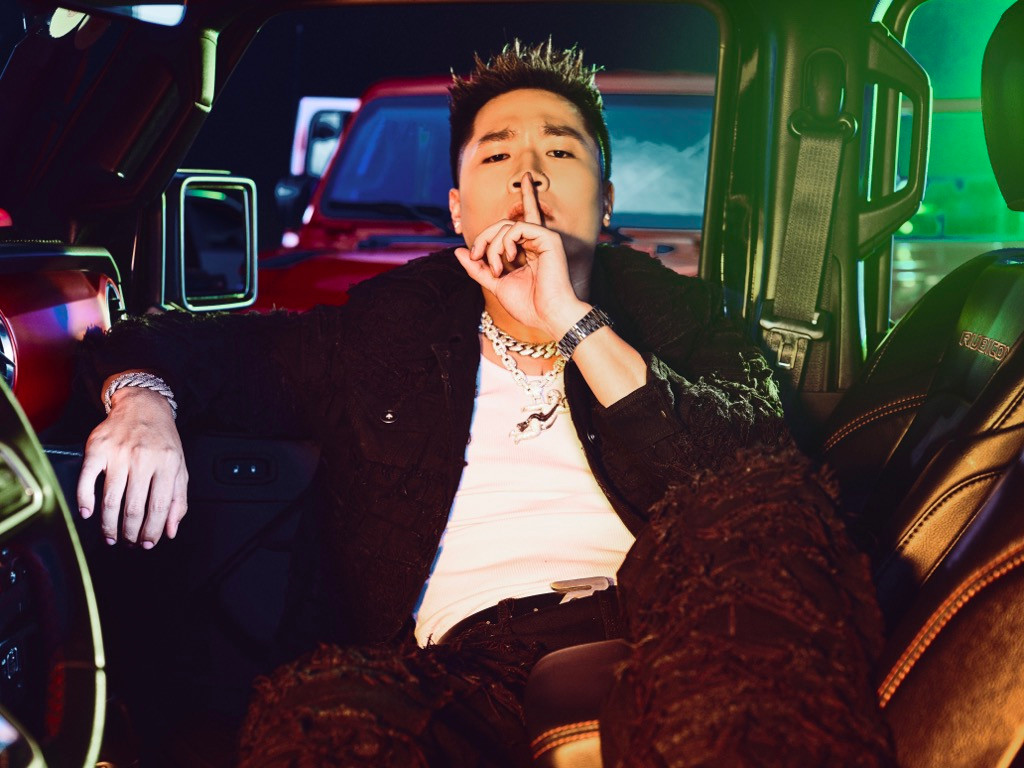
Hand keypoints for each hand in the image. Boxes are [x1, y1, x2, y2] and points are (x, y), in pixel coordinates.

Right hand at [77, 385, 187, 547]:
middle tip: (128, 543)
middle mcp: (143, 458)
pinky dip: (85, 501)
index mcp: (167, 464)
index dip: (152, 531)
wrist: (142, 406)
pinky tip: (88, 514)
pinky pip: (87, 480)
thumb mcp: (179, 466)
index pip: (159, 507)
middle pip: (134, 508)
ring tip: (110, 536)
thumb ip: (178, 499)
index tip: (147, 544)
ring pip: (111, 500)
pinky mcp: (97, 449)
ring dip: (109, 525)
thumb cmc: (162, 440)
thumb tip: (171, 531)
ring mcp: (119, 453)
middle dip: (130, 533)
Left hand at [455, 172, 587, 337]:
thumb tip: (458, 251)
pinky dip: (505, 242)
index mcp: (527, 250)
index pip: (518, 222)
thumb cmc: (528, 305)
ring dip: (493, 246)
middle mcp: (536, 241)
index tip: (476, 246)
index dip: (522, 197)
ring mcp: (543, 238)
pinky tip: (508, 259)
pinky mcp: (548, 238)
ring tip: (496, 268)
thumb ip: (478, 268)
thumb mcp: (495, 284)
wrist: (548, 316)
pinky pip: (518, 227)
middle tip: (475, 257)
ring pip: (507, 225)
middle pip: (502, 224)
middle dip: (483, 239)